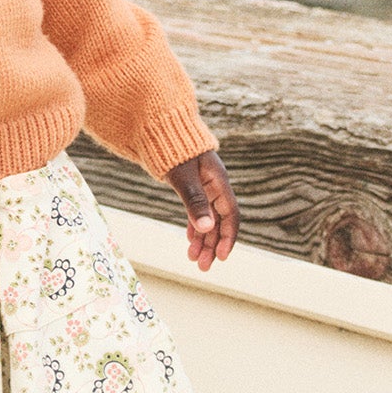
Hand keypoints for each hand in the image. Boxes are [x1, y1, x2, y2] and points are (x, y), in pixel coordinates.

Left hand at [165, 151, 238, 272]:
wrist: (160, 126)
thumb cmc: (173, 149)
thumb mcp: (183, 177)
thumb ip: (195, 201)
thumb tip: (207, 228)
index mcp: (218, 181)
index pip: (231, 215)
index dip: (228, 237)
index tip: (221, 257)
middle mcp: (215, 185)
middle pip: (219, 220)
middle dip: (212, 244)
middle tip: (202, 267)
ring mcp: (204, 185)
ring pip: (208, 217)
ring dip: (203, 239)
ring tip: (193, 259)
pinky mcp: (193, 186)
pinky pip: (199, 210)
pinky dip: (195, 226)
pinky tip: (190, 240)